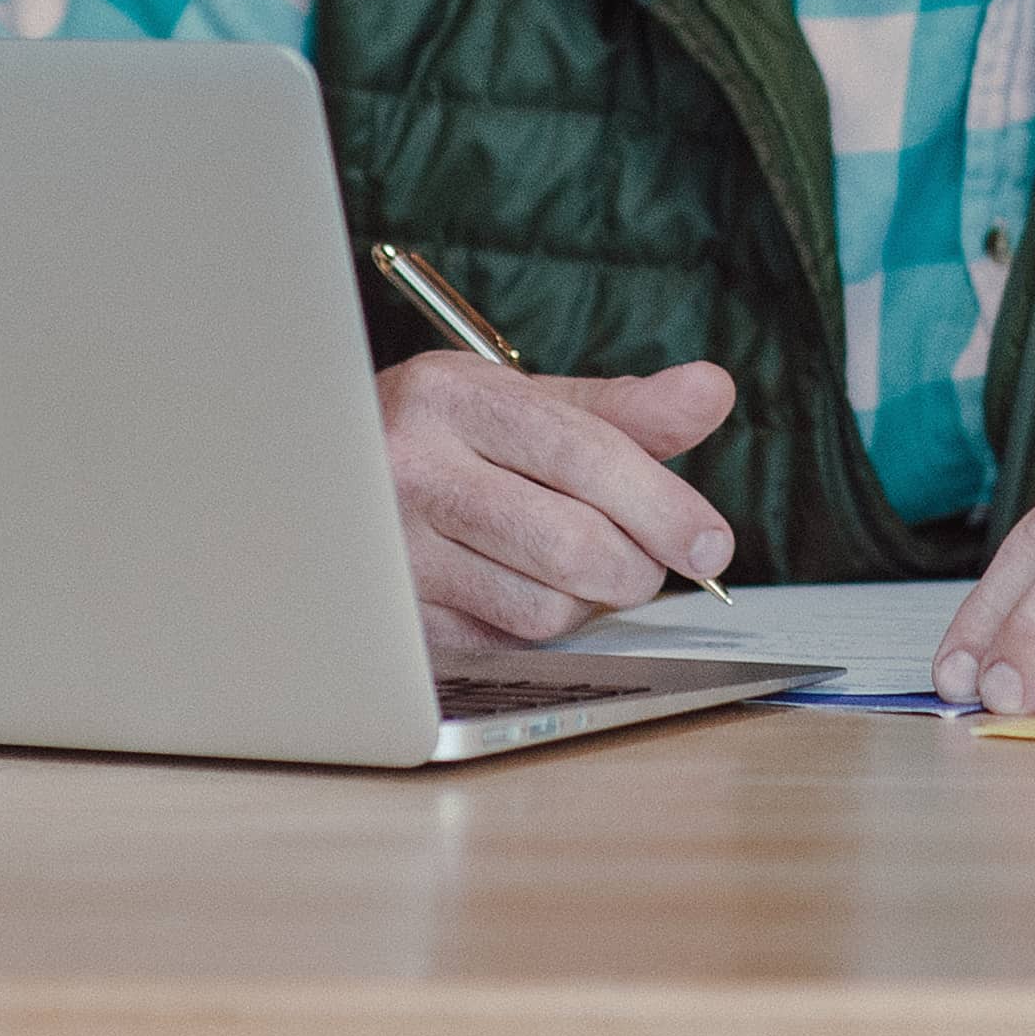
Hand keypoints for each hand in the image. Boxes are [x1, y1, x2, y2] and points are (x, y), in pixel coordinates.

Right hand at [378, 352, 738, 651]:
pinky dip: (536, 624)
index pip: (583, 454)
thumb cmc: (443, 438)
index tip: (711, 545)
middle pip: (572, 545)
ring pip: (544, 608)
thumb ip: (621, 409)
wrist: (322, 479)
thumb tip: (711, 392)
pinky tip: (520, 586)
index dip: (663, 505)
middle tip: (644, 561)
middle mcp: (412, 469)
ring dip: (586, 601)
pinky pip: (505, 643)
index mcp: (451, 396)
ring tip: (574, 566)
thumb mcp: (520, 402)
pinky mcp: (394, 618)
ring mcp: (394, 551)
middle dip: (636, 565)